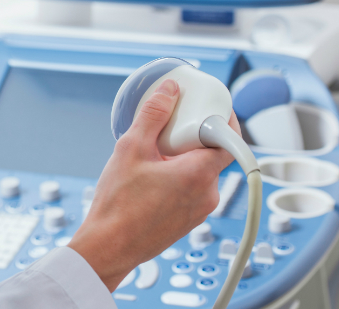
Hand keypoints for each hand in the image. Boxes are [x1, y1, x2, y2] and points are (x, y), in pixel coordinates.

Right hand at [67, 79, 239, 291]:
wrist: (109, 246)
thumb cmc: (119, 205)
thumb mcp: (131, 148)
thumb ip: (153, 115)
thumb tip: (169, 92)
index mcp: (199, 175)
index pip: (229, 139)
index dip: (222, 119)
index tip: (208, 108)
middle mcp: (207, 195)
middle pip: (213, 153)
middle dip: (194, 137)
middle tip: (170, 127)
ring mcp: (200, 211)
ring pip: (202, 172)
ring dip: (185, 157)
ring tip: (154, 155)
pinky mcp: (189, 220)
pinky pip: (194, 189)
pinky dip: (180, 176)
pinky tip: (152, 175)